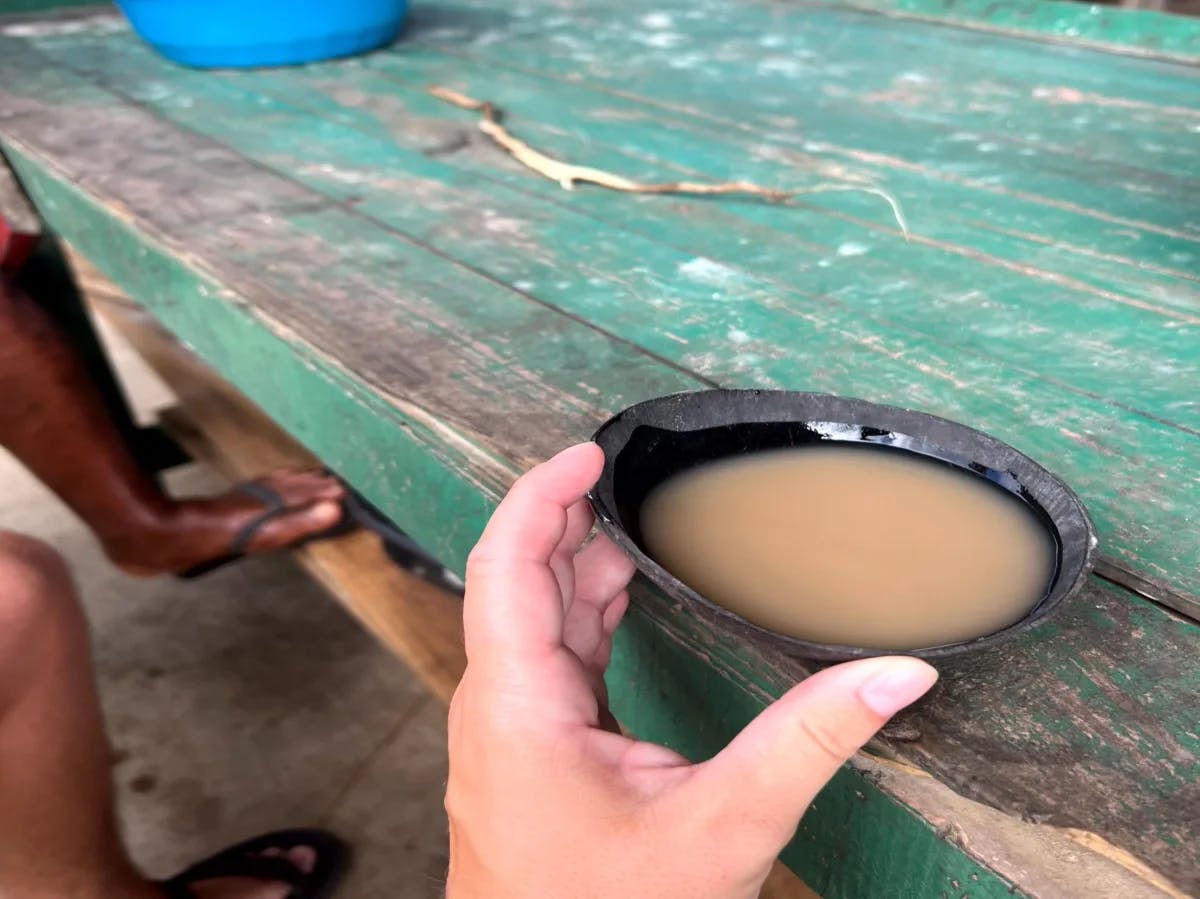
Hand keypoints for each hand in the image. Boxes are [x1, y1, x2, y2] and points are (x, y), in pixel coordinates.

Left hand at [446, 443, 937, 898]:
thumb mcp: (726, 826)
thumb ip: (810, 741)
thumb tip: (893, 676)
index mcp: (521, 705)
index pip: (508, 562)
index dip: (544, 493)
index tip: (590, 453)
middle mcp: (500, 704)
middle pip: (519, 575)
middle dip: (571, 514)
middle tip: (625, 471)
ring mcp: (508, 724)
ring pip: (533, 611)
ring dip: (577, 559)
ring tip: (632, 516)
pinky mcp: (528, 743)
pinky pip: (550, 651)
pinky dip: (583, 608)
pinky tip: (621, 592)